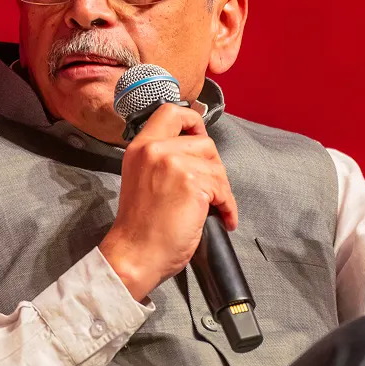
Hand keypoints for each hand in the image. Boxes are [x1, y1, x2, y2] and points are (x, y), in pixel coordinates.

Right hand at [99, 103, 237, 301]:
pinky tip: (223, 218)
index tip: (200, 135)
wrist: (136, 254)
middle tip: (211, 188)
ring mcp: (174, 165)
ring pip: (216, 166)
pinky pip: (223, 190)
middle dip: (213, 165)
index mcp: (140, 147)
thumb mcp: (142, 178)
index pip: (170, 112)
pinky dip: (228, 207)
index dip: (192, 121)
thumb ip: (161, 159)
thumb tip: (194, 152)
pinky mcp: (192, 183)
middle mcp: (156, 150)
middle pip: (203, 140)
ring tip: (216, 207)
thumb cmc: (140, 226)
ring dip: (222, 189)